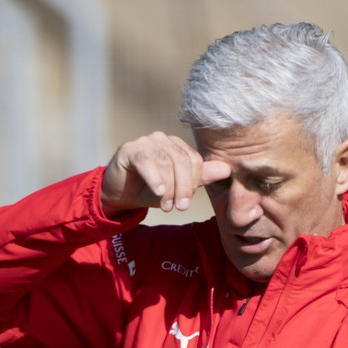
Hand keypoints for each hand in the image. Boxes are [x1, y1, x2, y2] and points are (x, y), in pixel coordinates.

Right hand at [101, 132, 231, 214]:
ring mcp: (145, 142)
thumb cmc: (150, 191)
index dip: (194, 182)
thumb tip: (226, 170)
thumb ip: (201, 178)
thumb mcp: (178, 188)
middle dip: (184, 187)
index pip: (195, 160)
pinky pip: (147, 161)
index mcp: (177, 146)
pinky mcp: (130, 149)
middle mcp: (162, 139)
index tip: (185, 202)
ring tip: (165, 206)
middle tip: (180, 207)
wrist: (120, 194)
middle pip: (182, 160)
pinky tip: (158, 193)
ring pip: (166, 163)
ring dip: (168, 188)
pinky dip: (154, 178)